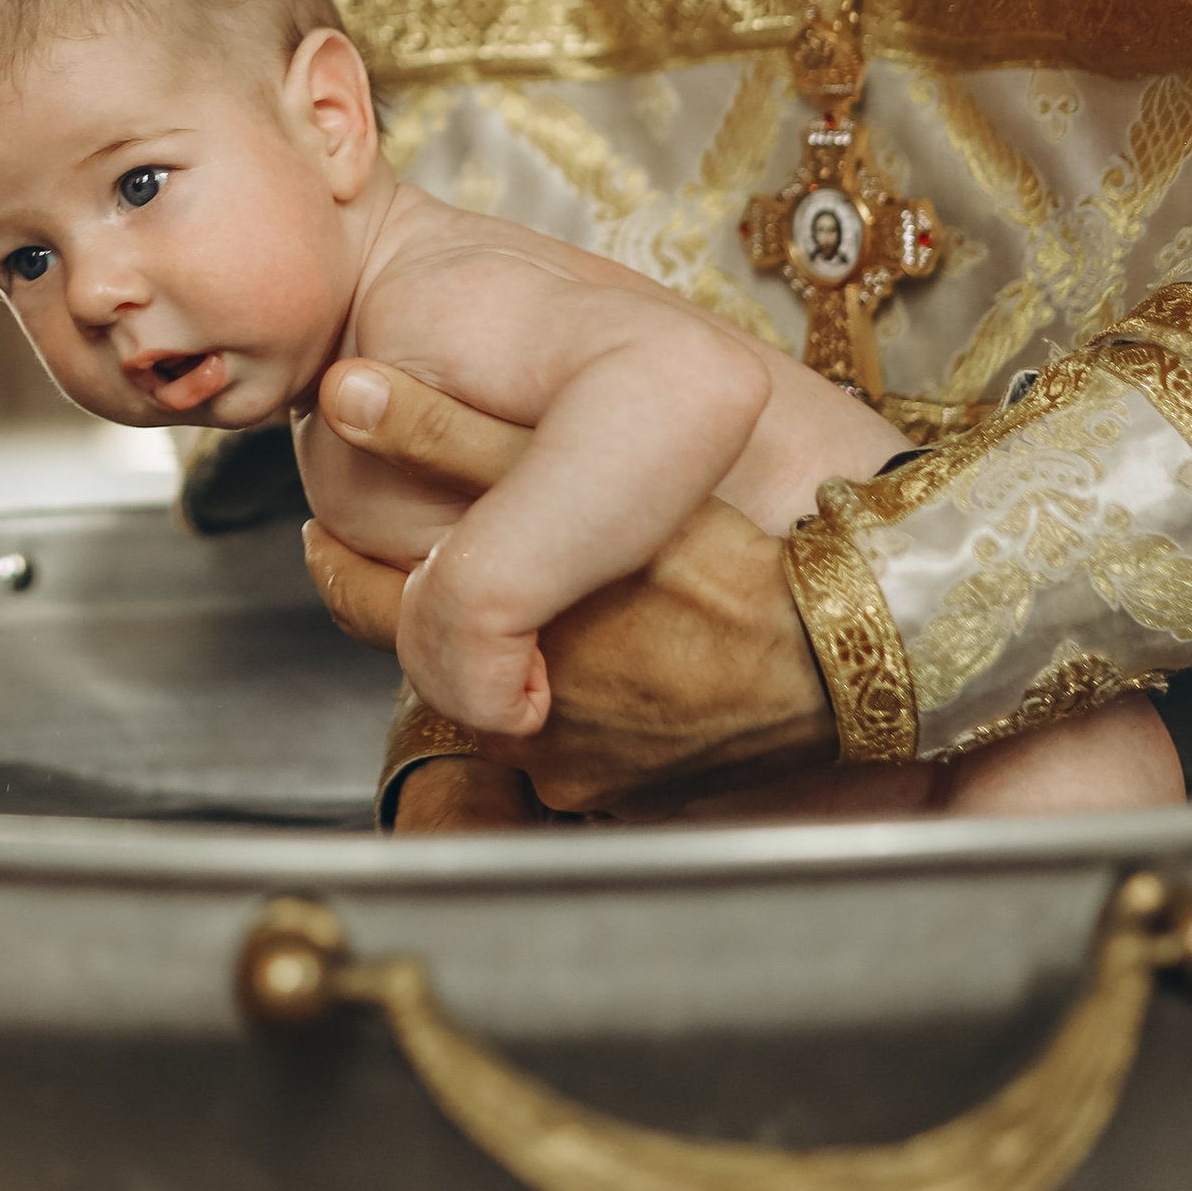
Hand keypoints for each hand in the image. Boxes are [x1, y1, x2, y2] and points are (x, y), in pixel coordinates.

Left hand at [307, 362, 836, 812]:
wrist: (865, 655)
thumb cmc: (734, 561)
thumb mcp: (582, 473)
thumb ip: (456, 437)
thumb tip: (349, 394)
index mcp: (501, 649)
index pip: (375, 602)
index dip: (347, 559)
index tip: (325, 531)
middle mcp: (530, 731)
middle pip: (439, 661)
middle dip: (429, 607)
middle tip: (416, 557)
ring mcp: (584, 773)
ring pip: (509, 700)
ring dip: (510, 655)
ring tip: (536, 596)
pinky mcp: (635, 795)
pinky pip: (577, 740)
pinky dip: (575, 697)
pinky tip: (617, 652)